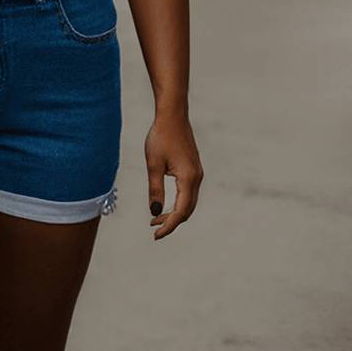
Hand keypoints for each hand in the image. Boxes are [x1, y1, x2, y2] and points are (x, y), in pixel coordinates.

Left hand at [145, 111, 202, 239]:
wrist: (173, 115)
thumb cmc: (161, 137)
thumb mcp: (153, 164)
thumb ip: (155, 189)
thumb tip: (155, 212)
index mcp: (188, 179)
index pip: (181, 211)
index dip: (169, 226)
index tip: (155, 235)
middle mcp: (197, 178)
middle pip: (187, 210)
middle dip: (172, 221)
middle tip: (153, 228)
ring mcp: (197, 173)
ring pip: (189, 202)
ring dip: (175, 212)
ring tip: (156, 219)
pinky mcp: (193, 168)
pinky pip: (188, 192)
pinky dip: (178, 202)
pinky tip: (165, 202)